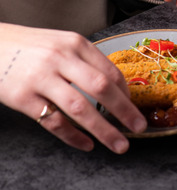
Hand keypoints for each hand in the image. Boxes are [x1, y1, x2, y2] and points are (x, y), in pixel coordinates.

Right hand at [0, 23, 146, 152]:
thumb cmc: (28, 47)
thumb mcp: (59, 44)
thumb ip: (85, 62)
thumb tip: (117, 89)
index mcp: (75, 44)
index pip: (111, 72)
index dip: (126, 94)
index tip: (134, 109)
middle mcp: (60, 58)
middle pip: (102, 89)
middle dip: (125, 112)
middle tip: (140, 128)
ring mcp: (40, 78)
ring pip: (80, 109)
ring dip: (104, 130)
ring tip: (120, 145)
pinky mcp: (22, 97)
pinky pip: (54, 122)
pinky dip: (73, 137)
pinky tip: (87, 145)